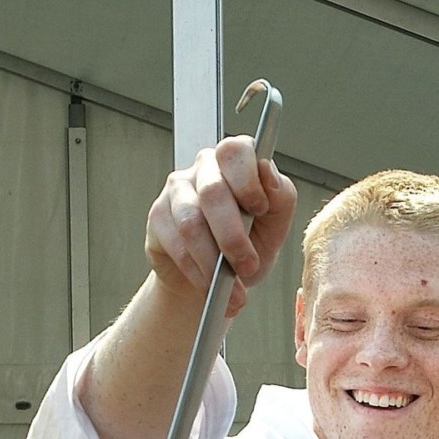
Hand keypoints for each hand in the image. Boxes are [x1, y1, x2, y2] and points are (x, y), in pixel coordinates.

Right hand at [146, 135, 297, 317]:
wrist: (215, 279)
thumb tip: (269, 175)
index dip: (247, 180)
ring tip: (231, 288)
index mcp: (236, 162)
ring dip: (213, 262)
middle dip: (233, 236)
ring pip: (191, 223)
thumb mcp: (275, 225)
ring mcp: (177, 189)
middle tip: (248, 266)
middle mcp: (205, 168)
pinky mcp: (158, 216)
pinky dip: (197, 272)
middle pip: (212, 192)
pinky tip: (209, 286)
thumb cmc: (248, 244)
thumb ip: (280, 198)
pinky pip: (176, 245)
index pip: (235, 151)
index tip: (260, 209)